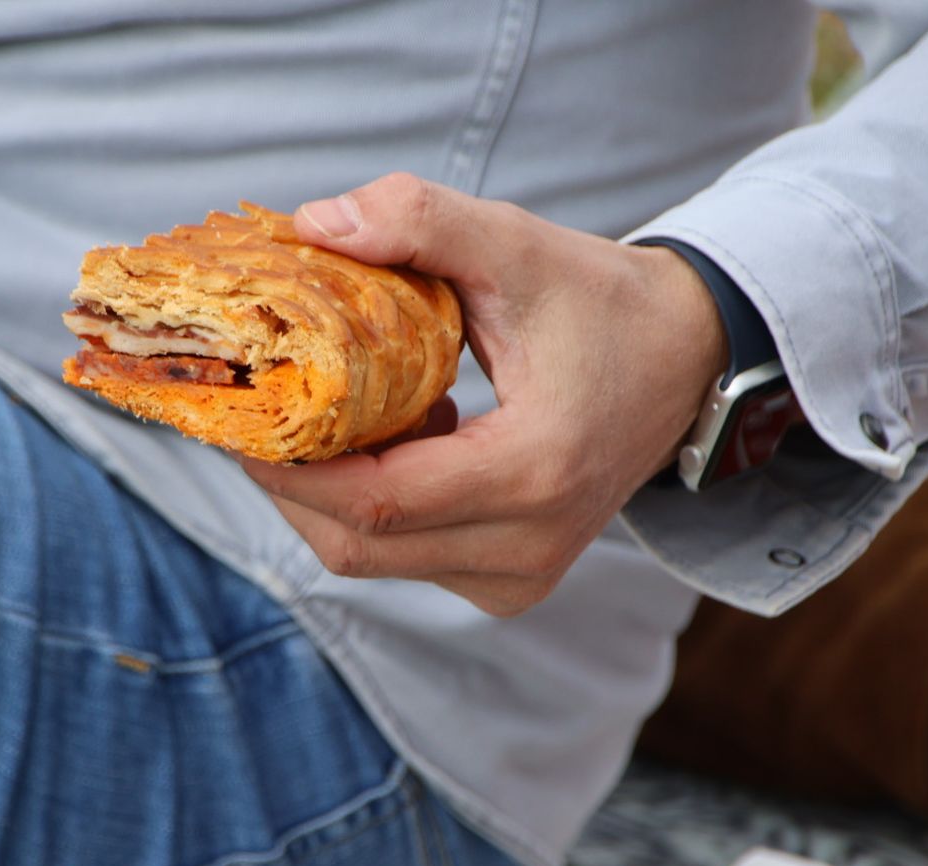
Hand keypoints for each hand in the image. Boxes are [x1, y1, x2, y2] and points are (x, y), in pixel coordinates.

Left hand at [240, 173, 726, 615]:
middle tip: (257, 412)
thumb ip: (420, 220)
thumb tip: (314, 225)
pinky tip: (388, 442)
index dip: (289, 466)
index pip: (374, 501)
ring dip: (326, 495)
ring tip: (327, 415)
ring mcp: (522, 577)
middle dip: (289, 482)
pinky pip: (405, 560)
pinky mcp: (513, 582)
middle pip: (356, 544)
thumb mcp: (515, 244)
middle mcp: (529, 547)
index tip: (240, 413)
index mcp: (533, 473)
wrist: (687, 361)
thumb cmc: (601, 302)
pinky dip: (370, 510)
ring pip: (372, 560)